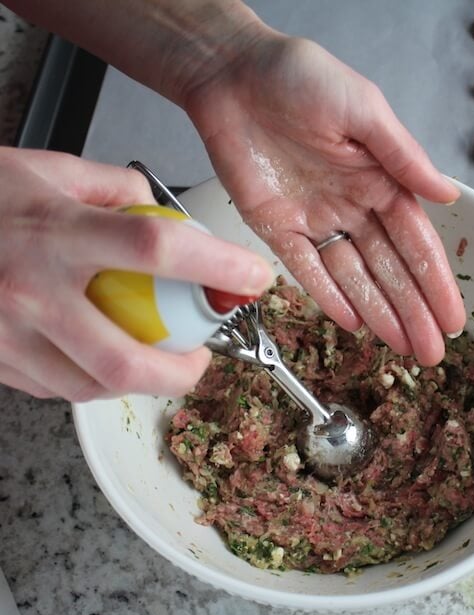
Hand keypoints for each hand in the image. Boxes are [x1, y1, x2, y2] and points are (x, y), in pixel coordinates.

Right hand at [0, 148, 272, 399]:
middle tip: (201, 359)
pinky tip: (103, 358)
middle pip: (127, 358)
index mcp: (57, 232)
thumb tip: (162, 212)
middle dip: (182, 372)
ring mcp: (9, 334)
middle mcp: (32, 290)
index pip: (156, 249)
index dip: (216, 265)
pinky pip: (59, 388)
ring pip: (93, 387)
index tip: (252, 275)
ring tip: (158, 360)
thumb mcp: (50, 170)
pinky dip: (95, 381)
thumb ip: (116, 189)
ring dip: (140, 382)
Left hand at [185, 33, 465, 364]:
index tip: (453, 317)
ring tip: (400, 347)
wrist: (232, 74)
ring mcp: (314, 220)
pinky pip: (306, 269)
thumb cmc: (298, 76)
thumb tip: (447, 195)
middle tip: (431, 351)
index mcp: (379, 178)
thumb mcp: (363, 109)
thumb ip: (403, 157)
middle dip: (412, 311)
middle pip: (389, 269)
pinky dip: (328, 296)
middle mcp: (351, 205)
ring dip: (378, 312)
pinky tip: (351, 323)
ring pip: (353, 277)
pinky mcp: (277, 227)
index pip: (416, 241)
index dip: (435, 282)